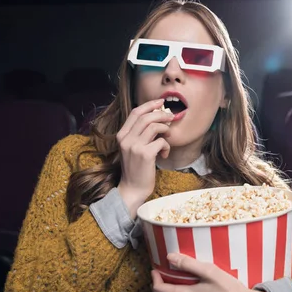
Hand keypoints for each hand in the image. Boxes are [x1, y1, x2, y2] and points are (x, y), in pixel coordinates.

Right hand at [117, 99, 173, 217]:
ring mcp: (135, 146)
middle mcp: (126, 139)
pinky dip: (167, 146)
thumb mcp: (133, 148)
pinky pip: (162, 141)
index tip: (161, 102)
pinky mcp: (145, 154)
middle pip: (146, 116)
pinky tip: (165, 154)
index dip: (150, 105)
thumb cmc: (136, 168)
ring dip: (165, 129)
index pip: (135, 112)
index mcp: (121, 135)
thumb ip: (140, 134)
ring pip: (154, 126)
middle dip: (161, 115)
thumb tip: (157, 118)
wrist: (132, 189)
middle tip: (170, 119)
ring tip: (168, 137)